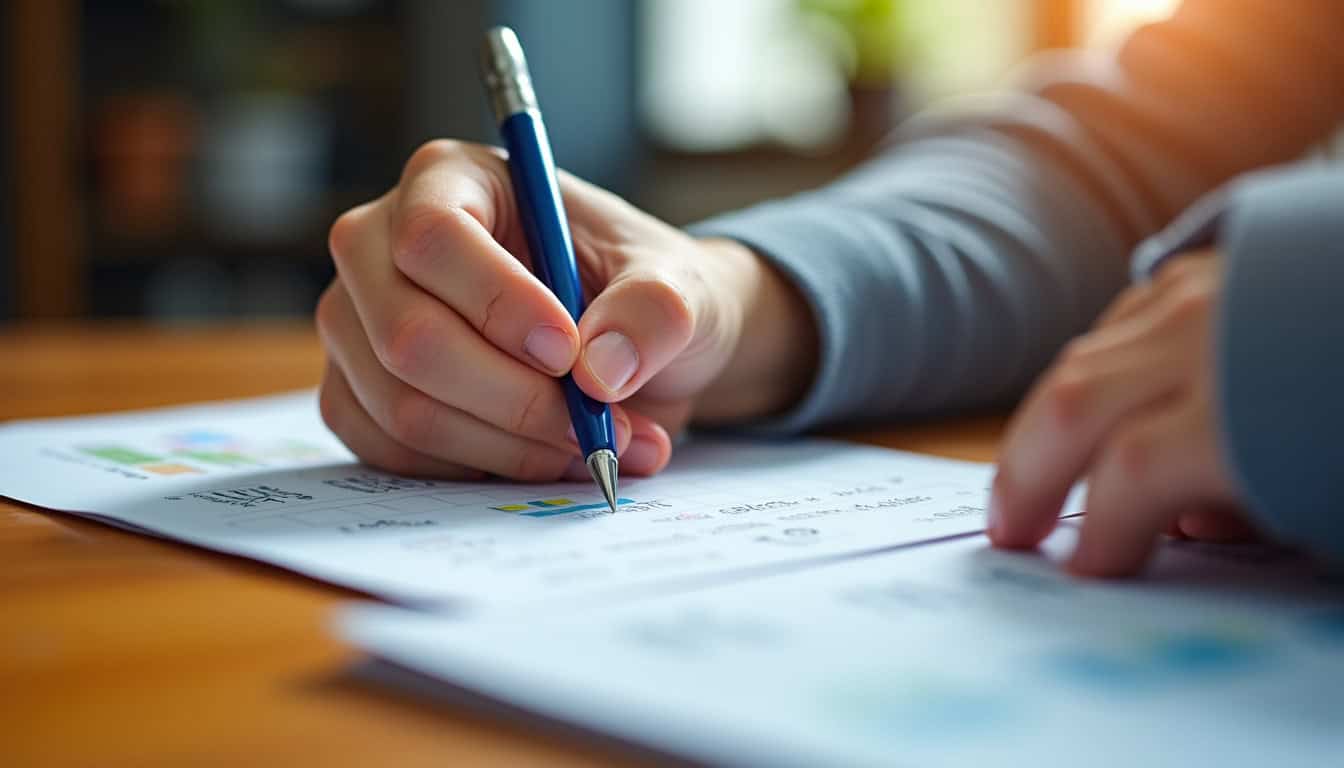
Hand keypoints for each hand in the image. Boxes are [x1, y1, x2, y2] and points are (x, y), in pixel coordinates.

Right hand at [316, 140, 815, 480]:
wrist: (634, 350)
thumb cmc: (642, 295)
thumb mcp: (677, 286)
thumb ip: (654, 312)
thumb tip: (599, 371)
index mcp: (450, 180)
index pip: (434, 237)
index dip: (498, 304)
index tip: (570, 352)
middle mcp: (381, 246)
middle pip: (409, 336)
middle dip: (514, 400)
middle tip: (598, 425)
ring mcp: (358, 324)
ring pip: (404, 407)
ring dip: (510, 447)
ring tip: (596, 445)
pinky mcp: (358, 394)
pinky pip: (393, 452)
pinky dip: (479, 471)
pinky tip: (544, 457)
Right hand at [988, 251, 1255, 576]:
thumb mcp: (1332, 488)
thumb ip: (1252, 509)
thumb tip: (1190, 521)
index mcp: (1237, 406)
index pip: (1128, 476)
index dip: (1098, 532)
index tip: (1089, 568)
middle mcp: (1203, 335)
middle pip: (1072, 406)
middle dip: (1026, 477)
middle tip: (1010, 529)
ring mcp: (1203, 288)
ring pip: (1084, 358)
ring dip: (1047, 423)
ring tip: (1032, 472)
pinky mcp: (1214, 261)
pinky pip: (1124, 319)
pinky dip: (1093, 367)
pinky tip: (1095, 400)